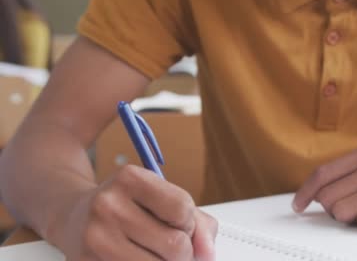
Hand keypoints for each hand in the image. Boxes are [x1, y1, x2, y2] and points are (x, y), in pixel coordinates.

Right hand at [49, 165, 216, 260]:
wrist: (72, 215)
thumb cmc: (127, 207)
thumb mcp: (161, 198)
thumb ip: (197, 222)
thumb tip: (208, 254)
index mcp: (130, 179)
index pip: (182, 209)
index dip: (189, 224)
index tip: (179, 224)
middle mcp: (108, 204)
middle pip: (175, 245)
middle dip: (182, 252)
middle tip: (169, 246)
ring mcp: (95, 236)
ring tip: (153, 253)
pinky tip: (137, 258)